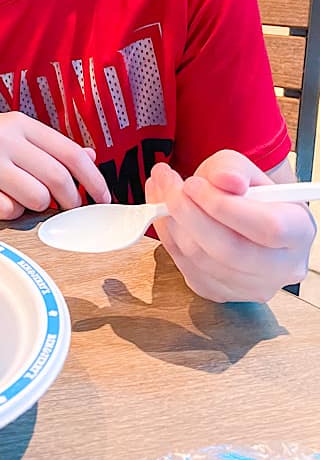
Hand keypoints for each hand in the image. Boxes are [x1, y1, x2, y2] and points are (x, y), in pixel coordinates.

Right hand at [0, 112, 111, 219]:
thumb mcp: (11, 131)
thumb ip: (49, 145)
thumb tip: (90, 157)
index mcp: (19, 123)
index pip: (70, 153)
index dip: (93, 179)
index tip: (103, 197)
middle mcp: (3, 139)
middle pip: (57, 178)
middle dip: (71, 200)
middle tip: (69, 207)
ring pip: (35, 198)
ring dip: (39, 207)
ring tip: (26, 200)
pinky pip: (8, 212)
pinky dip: (13, 214)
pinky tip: (3, 203)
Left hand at [146, 149, 316, 302]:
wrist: (237, 214)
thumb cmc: (245, 192)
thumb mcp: (242, 167)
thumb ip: (232, 168)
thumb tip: (225, 180)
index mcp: (299, 232)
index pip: (268, 228)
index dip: (225, 207)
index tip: (193, 183)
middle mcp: (281, 268)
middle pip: (230, 251)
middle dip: (189, 213)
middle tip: (167, 182)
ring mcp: (249, 287)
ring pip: (202, 261)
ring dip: (170, 221)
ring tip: (159, 186)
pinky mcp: (219, 292)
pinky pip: (185, 267)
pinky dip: (167, 236)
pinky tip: (160, 210)